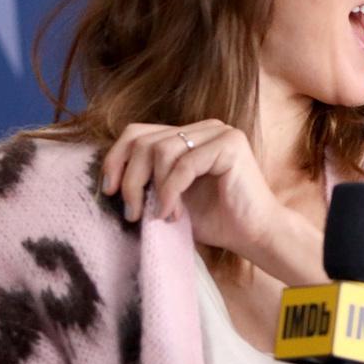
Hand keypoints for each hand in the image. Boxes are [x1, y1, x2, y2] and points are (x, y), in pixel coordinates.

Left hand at [101, 120, 294, 266]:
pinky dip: (171, 192)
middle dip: (130, 179)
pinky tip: (172, 213)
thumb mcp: (170, 196)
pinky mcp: (230, 144)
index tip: (110, 192)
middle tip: (131, 212)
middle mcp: (204, 128)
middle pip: (143, 140)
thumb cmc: (216, 220)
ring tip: (159, 215)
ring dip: (152, 188)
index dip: (116, 159)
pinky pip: (183, 164)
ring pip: (160, 150)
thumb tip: (108, 178)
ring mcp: (219, 132)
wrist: (255, 235)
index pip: (137, 133)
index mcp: (190, 135)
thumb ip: (148, 179)